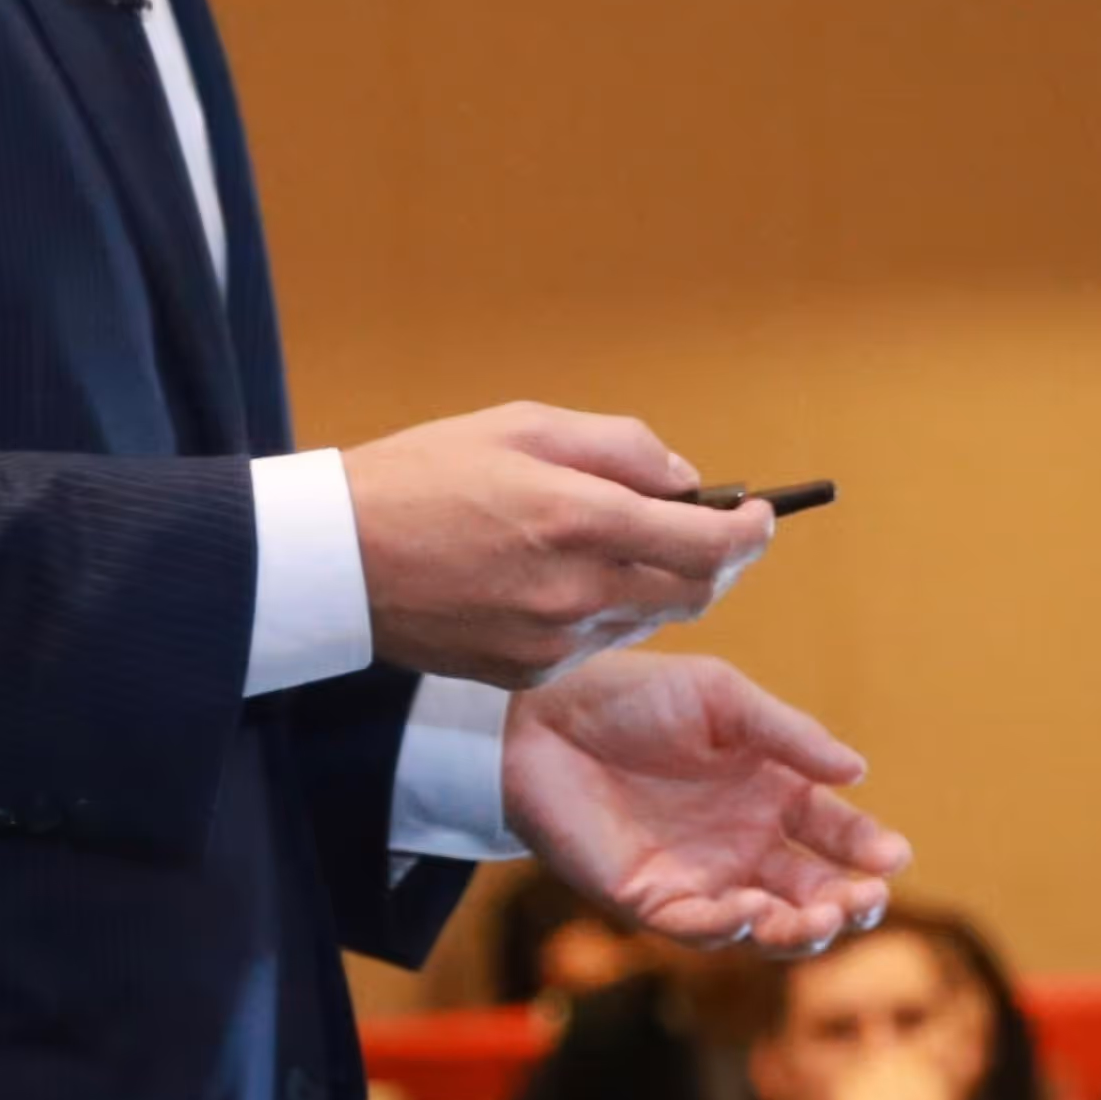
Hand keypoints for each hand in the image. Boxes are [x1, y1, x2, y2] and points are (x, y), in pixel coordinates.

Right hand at [343, 403, 774, 689]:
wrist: (339, 557)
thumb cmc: (424, 474)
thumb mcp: (523, 426)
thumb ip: (618, 447)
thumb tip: (682, 479)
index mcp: (579, 518)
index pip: (706, 541)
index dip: (749, 530)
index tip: (761, 513)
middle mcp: (576, 590)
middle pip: (694, 591)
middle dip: (721, 560)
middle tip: (720, 529)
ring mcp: (553, 641)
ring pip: (651, 620)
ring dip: (667, 584)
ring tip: (641, 543)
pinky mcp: (526, 673)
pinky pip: (600, 642)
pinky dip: (613, 609)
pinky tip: (579, 577)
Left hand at [499, 646, 909, 952]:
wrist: (543, 718)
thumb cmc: (633, 695)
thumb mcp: (721, 698)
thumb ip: (787, 734)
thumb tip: (859, 771)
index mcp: (771, 792)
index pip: (838, 833)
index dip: (870, 849)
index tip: (892, 856)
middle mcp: (745, 843)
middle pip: (815, 892)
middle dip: (849, 904)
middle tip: (866, 900)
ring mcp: (703, 877)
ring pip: (769, 926)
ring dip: (801, 929)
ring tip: (820, 914)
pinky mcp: (654, 900)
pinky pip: (702, 929)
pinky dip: (732, 929)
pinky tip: (752, 912)